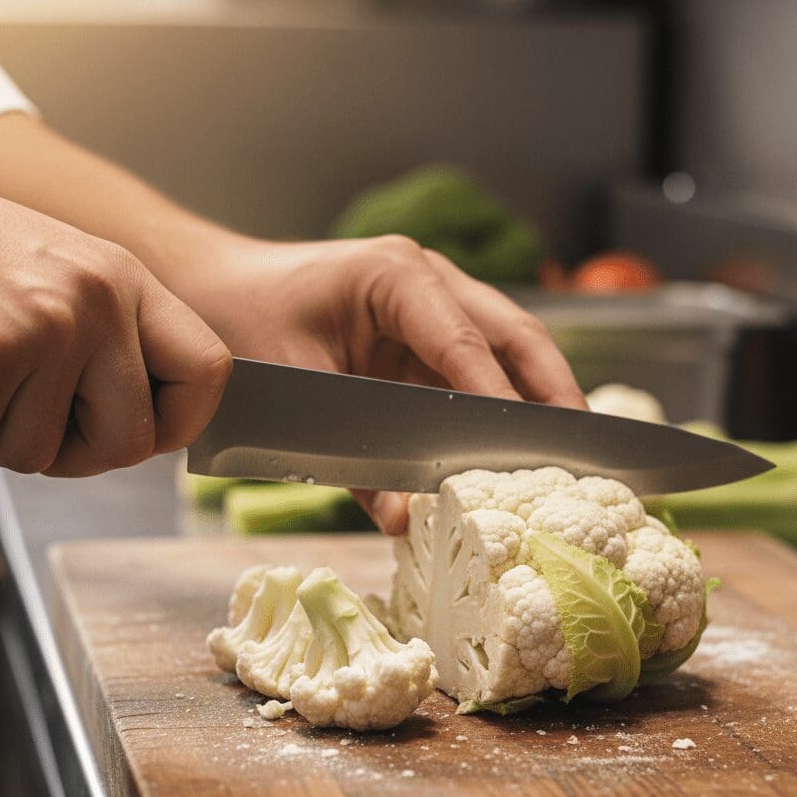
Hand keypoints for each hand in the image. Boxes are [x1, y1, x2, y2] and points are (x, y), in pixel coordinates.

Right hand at [0, 145, 230, 475]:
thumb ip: (110, 343)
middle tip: (26, 426)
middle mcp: (101, 298)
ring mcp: (51, 323)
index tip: (144, 435)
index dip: (180, 423)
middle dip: (75, 456)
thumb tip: (148, 429)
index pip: (210, 371)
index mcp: (128, 281)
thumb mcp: (59, 278)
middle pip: (132, 442)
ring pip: (44, 454)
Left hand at [177, 233, 585, 531]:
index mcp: (395, 276)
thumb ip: (351, 461)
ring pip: (507, 346)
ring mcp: (430, 302)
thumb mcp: (296, 393)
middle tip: (584, 447)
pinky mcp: (423, 331)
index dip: (500, 400)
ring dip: (538, 396)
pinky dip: (503, 402)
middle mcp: (426, 280)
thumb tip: (403, 520)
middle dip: (551, 391)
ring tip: (569, 451)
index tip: (530, 450)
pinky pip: (477, 366)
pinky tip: (517, 443)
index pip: (465, 343)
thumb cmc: (243, 324)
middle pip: (512, 334)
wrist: (212, 292)